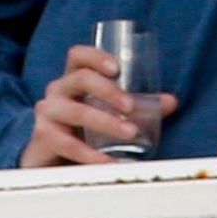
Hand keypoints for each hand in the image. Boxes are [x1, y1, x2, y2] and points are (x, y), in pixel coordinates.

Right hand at [20, 44, 177, 167]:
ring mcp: (48, 112)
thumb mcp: (109, 110)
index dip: (96, 56)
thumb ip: (139, 104)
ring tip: (130, 132)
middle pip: (80, 78)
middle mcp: (58, 90)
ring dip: (106, 122)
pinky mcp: (44, 137)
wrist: (52, 156)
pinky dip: (91, 155)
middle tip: (131, 106)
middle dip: (109, 91)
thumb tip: (171, 102)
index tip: (117, 68)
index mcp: (73, 77)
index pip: (78, 55)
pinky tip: (109, 162)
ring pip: (77, 112)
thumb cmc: (85, 125)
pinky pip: (68, 144)